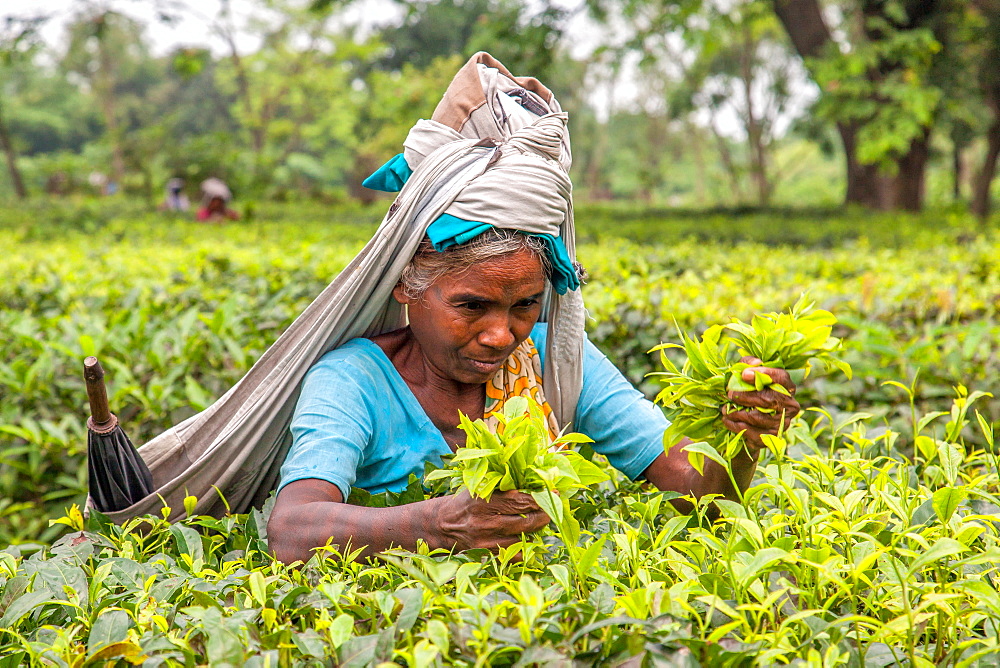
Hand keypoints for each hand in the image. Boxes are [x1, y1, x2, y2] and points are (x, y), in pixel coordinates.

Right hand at [433, 489, 549, 551]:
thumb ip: (504, 487)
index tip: (553, 493)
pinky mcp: (487, 555)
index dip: (540, 498)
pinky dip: (526, 546)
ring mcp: (486, 541)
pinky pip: (516, 554)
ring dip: (536, 530)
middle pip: (526, 521)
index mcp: (483, 501)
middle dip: (544, 515)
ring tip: (541, 521)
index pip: (521, 501)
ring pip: (524, 538)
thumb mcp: (481, 488)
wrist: (442, 526)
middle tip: (551, 509)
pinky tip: (529, 537)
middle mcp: (485, 523)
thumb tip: (535, 484)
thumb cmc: (466, 502)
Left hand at [722, 356, 799, 447]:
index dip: (764, 374)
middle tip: (729, 394)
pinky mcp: (772, 437)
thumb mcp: (746, 375)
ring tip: (724, 409)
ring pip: (758, 417)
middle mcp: (790, 405)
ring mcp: (783, 422)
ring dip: (737, 412)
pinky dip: (736, 425)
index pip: (781, 377)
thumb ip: (748, 364)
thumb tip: (755, 363)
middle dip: (745, 396)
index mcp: (787, 386)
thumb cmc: (748, 393)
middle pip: (768, 399)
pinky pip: (752, 431)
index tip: (744, 374)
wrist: (748, 423)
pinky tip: (727, 420)